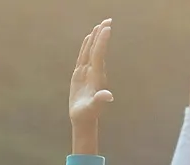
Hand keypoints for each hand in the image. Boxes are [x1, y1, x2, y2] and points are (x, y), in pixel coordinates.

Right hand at [69, 19, 112, 154]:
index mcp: (97, 77)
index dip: (102, 41)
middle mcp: (94, 72)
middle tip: (108, 20)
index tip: (106, 28)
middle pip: (98, 49)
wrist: (84, 119)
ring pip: (92, 51)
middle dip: (102, 35)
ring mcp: (88, 72)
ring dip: (96, 38)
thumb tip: (108, 95)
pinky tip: (88, 39)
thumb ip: (100, 101)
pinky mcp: (81, 74)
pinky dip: (86, 46)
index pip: (99, 55)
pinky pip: (84, 56)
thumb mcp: (93, 108)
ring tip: (99, 25)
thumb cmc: (88, 114)